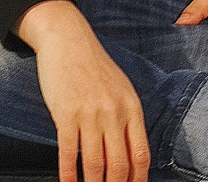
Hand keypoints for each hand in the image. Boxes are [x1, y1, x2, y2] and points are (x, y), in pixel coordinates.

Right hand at [15, 0, 150, 181]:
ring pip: (94, 165)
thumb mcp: (121, 87)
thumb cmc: (94, 64)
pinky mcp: (66, 113)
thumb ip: (128, 118)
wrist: (67, 38)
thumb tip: (131, 155)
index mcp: (131, 107)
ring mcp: (90, 113)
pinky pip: (68, 153)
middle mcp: (114, 112)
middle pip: (119, 167)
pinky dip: (68, 175)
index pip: (141, 156)